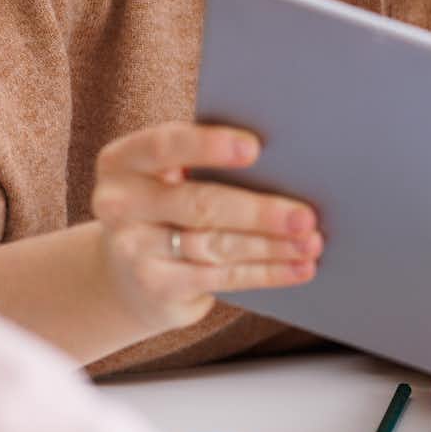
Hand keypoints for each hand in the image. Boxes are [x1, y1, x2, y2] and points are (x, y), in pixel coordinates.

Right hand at [89, 122, 322, 335]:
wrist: (127, 272)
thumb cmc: (169, 206)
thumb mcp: (170, 177)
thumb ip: (208, 163)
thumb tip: (287, 160)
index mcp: (124, 160)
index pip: (164, 145)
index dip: (209, 145)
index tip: (255, 148)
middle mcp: (119, 204)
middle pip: (200, 204)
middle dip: (259, 211)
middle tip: (305, 216)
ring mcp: (132, 249)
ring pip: (216, 245)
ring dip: (271, 246)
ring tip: (311, 242)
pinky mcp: (155, 286)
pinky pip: (221, 277)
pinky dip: (266, 272)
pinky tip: (298, 267)